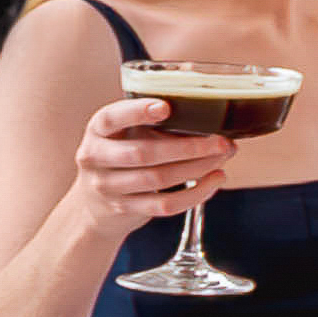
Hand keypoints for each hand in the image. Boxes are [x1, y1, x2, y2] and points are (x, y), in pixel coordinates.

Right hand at [65, 92, 227, 227]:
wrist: (95, 203)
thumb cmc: (122, 154)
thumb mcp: (127, 132)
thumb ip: (155, 122)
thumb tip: (213, 113)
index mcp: (98, 130)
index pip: (112, 118)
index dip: (137, 112)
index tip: (165, 106)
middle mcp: (96, 157)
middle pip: (143, 153)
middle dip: (188, 147)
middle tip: (221, 141)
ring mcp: (107, 187)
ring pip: (157, 179)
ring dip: (197, 168)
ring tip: (223, 157)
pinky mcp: (124, 209)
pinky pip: (164, 205)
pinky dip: (195, 194)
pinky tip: (214, 180)